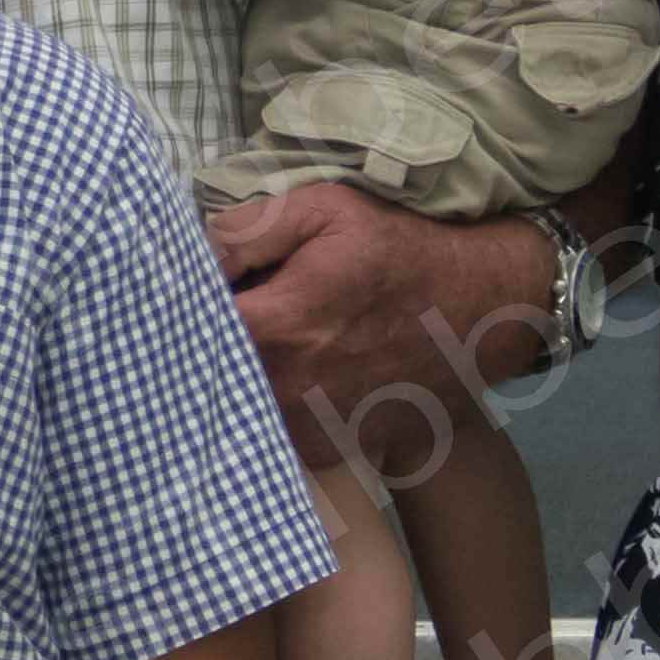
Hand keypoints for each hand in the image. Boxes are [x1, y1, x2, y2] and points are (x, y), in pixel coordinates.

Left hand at [207, 178, 556, 451]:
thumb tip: (191, 252)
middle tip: (225, 310)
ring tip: (260, 341)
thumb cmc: (399, 250)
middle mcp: (289, 387)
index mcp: (279, 325)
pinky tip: (288, 373)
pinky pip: (269, 429)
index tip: (179, 290)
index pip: (188, 326)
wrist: (480, 310)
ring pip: (235, 402)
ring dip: (235, 375)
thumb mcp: (327, 210)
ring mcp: (308, 426)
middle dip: (202, 342)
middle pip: (207, 369)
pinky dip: (266, 405)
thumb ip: (248, 229)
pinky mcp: (324, 449)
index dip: (180, 306)